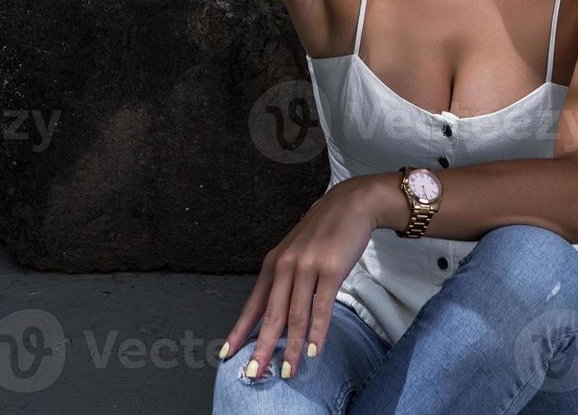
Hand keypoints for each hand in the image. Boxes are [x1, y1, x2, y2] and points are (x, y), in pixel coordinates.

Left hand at [220, 176, 381, 381]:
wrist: (351, 204)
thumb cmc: (323, 232)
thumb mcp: (296, 252)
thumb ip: (286, 280)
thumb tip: (278, 314)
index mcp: (273, 264)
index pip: (253, 304)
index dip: (239, 332)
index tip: (227, 354)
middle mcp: (285, 266)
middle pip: (270, 315)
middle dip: (261, 348)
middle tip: (254, 374)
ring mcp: (307, 267)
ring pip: (295, 316)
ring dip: (292, 348)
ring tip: (289, 371)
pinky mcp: (330, 269)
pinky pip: (322, 307)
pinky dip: (317, 332)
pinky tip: (315, 349)